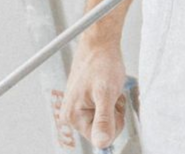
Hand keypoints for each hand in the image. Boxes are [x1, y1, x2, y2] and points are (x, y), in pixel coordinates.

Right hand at [60, 34, 132, 148]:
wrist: (100, 41)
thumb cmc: (102, 62)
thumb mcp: (106, 92)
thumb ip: (104, 120)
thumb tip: (102, 143)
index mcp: (73, 115)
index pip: (99, 138)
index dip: (112, 123)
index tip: (113, 104)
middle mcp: (71, 113)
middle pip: (101, 130)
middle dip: (113, 113)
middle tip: (111, 94)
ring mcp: (77, 106)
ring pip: (104, 120)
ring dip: (113, 105)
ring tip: (109, 88)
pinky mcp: (84, 100)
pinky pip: (102, 110)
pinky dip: (110, 100)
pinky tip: (107, 87)